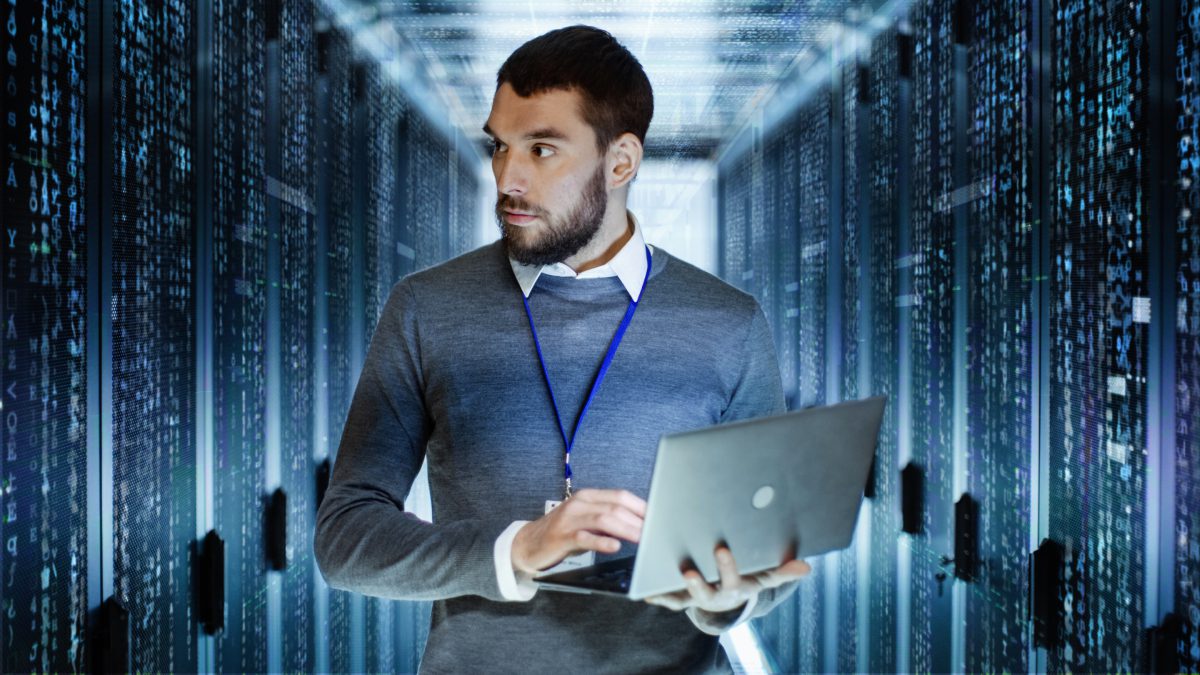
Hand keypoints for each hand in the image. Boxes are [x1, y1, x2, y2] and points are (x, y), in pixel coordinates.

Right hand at [511, 488, 645, 574]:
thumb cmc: (563, 533)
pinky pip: (585, 537)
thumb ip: (608, 518)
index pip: (621, 496)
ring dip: (627, 529)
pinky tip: (615, 546)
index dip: (642, 506)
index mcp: (588, 496)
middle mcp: (579, 503)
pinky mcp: (562, 536)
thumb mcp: (586, 521)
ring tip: (643, 539)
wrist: (528, 544)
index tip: (660, 517)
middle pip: (616, 507)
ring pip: (604, 519)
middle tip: (656, 532)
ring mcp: (569, 519)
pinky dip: (602, 541)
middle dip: (639, 520)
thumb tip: (640, 523)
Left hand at [643, 545, 811, 613]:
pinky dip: (655, 595)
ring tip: (653, 581)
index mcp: (733, 588)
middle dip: (697, 583)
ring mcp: (694, 597)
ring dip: (671, 591)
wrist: (728, 595)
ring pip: (682, 597)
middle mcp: (713, 595)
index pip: (731, 578)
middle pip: (704, 592)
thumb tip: (805, 567)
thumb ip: (782, 572)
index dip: (726, 566)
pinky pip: (665, 599)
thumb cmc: (747, 578)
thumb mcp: (765, 576)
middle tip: (688, 571)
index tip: (720, 550)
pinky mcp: (679, 597)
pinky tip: (643, 590)